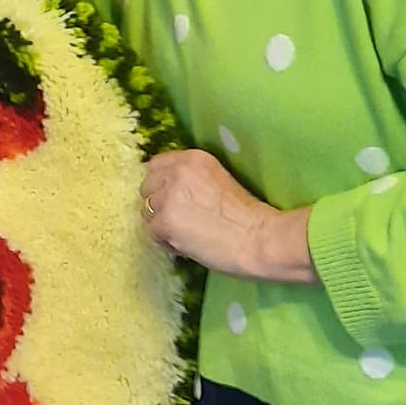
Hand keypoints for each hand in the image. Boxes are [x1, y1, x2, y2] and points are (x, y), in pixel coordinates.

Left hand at [141, 148, 316, 283]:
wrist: (259, 238)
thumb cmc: (247, 216)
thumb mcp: (219, 180)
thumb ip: (191, 180)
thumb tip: (166, 192)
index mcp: (193, 158)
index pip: (155, 165)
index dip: (160, 185)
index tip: (172, 200)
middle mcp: (177, 171)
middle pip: (146, 188)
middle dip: (158, 205)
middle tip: (180, 221)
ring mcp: (168, 196)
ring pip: (146, 211)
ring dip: (161, 225)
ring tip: (186, 236)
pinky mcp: (165, 221)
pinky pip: (152, 233)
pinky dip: (166, 243)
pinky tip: (187, 246)